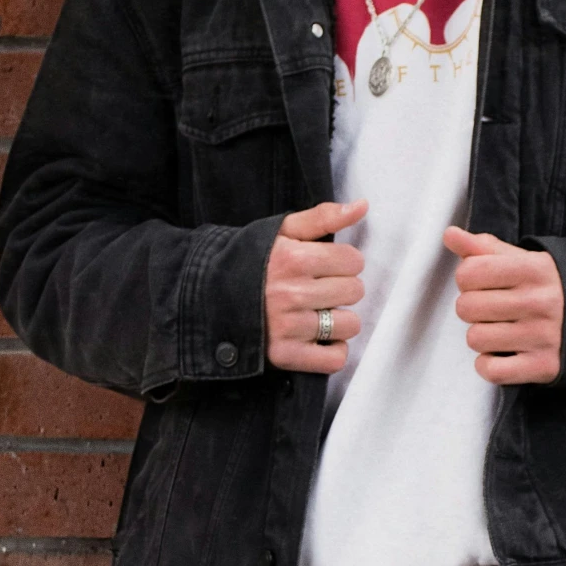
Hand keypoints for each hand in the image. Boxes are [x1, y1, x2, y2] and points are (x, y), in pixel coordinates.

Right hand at [265, 199, 366, 373]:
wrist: (203, 296)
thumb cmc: (248, 261)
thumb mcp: (280, 231)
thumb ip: (322, 217)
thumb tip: (362, 206)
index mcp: (293, 259)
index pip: (353, 260)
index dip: (344, 262)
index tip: (327, 266)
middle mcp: (292, 293)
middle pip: (354, 291)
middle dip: (342, 288)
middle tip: (319, 288)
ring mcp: (288, 327)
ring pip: (349, 325)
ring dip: (339, 320)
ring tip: (318, 313)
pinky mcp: (284, 355)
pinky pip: (334, 359)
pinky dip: (332, 351)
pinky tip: (318, 338)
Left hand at [443, 226, 562, 384]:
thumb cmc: (546, 287)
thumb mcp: (521, 261)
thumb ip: (483, 249)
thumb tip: (449, 234)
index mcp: (535, 269)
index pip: (468, 272)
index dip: (467, 278)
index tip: (484, 282)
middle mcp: (541, 301)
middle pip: (466, 307)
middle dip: (472, 308)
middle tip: (492, 309)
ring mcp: (544, 336)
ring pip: (475, 339)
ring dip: (481, 337)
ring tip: (501, 330)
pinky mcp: (544, 366)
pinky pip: (491, 371)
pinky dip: (489, 365)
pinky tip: (503, 354)